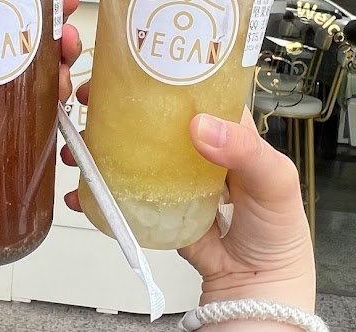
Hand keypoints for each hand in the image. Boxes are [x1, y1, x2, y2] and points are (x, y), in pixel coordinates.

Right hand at [63, 99, 313, 316]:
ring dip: (99, 142)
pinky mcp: (156, 206)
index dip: (159, 74)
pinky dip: (97, 190)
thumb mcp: (274, 179)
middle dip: (114, 104)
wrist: (259, 287)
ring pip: (129, 149)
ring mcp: (172, 175)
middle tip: (89, 99)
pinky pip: (123, 192)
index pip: (189, 89)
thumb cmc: (277, 227)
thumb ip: (245, 149)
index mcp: (224, 125)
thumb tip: (201, 126)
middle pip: (149, 114)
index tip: (128, 68)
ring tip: (77, 144)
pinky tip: (81, 190)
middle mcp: (194, 145)